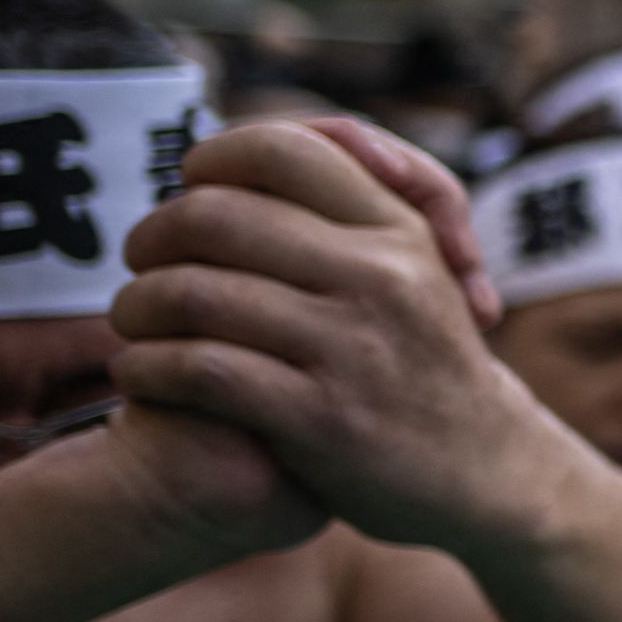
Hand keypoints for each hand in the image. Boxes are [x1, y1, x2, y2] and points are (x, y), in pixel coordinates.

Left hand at [110, 120, 587, 560]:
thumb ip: (350, 212)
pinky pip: (198, 369)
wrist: (490, 473)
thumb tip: (249, 161)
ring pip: (192, 292)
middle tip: (140, 266)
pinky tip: (141, 375)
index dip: (211, 161)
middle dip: (151, 237)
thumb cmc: (425, 365)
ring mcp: (351, 347)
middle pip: (214, 215)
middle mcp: (381, 277)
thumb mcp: (419, 269)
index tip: (190, 195)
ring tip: (131, 326)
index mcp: (399, 230)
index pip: (280, 148)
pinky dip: (146, 368)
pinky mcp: (320, 419)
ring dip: (135, 307)